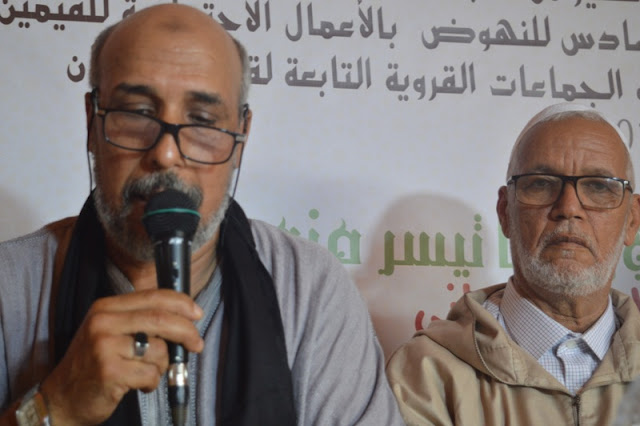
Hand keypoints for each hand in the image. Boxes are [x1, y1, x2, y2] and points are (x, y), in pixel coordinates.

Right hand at [39, 289, 203, 425]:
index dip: (181, 303)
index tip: (197, 313)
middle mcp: (103, 322)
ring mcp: (104, 347)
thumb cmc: (93, 365)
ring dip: (162, 365)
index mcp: (106, 308)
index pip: (153, 297)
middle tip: (196, 343)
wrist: (61, 398)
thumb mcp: (110, 332)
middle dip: (187, 331)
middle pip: (161, 319)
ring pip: (159, 350)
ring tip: (146, 371)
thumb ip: (140, 321)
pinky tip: (138, 384)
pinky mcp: (109, 372)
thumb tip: (184, 318)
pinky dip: (152, 382)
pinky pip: (150, 374)